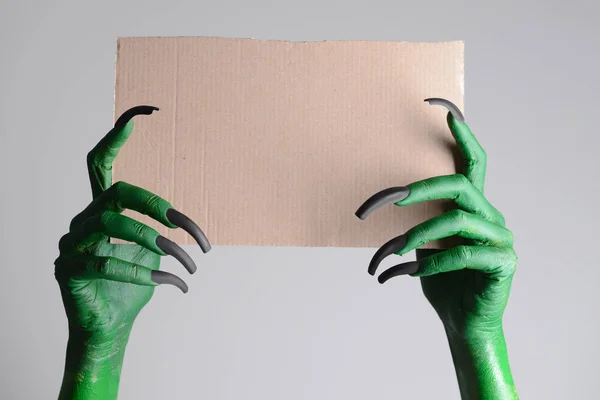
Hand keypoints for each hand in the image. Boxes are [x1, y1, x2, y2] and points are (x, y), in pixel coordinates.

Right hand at [55, 106, 210, 399]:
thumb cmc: (135, 288)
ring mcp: (72, 245)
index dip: (115, 141)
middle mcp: (84, 221)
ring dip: (155, 242)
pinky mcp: (69, 271)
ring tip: (185, 261)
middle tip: (181, 226)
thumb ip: (162, 234)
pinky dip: (139, 272)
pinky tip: (165, 283)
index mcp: (103, 210)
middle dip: (154, 206)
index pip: (100, 166)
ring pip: (112, 224)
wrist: (111, 327)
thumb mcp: (155, 256)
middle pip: (117, 193)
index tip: (136, 117)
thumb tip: (185, 227)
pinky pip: (104, 262)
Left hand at [356, 98, 517, 398]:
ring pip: (458, 220)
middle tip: (394, 198)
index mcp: (474, 207)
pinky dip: (432, 262)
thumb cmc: (442, 281)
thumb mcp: (424, 246)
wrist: (464, 323)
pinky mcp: (502, 265)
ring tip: (397, 249)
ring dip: (420, 233)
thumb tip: (382, 202)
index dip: (463, 136)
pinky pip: (463, 254)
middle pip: (462, 185)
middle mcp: (490, 217)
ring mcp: (500, 240)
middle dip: (425, 187)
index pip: (474, 163)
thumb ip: (417, 221)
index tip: (444, 111)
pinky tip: (411, 273)